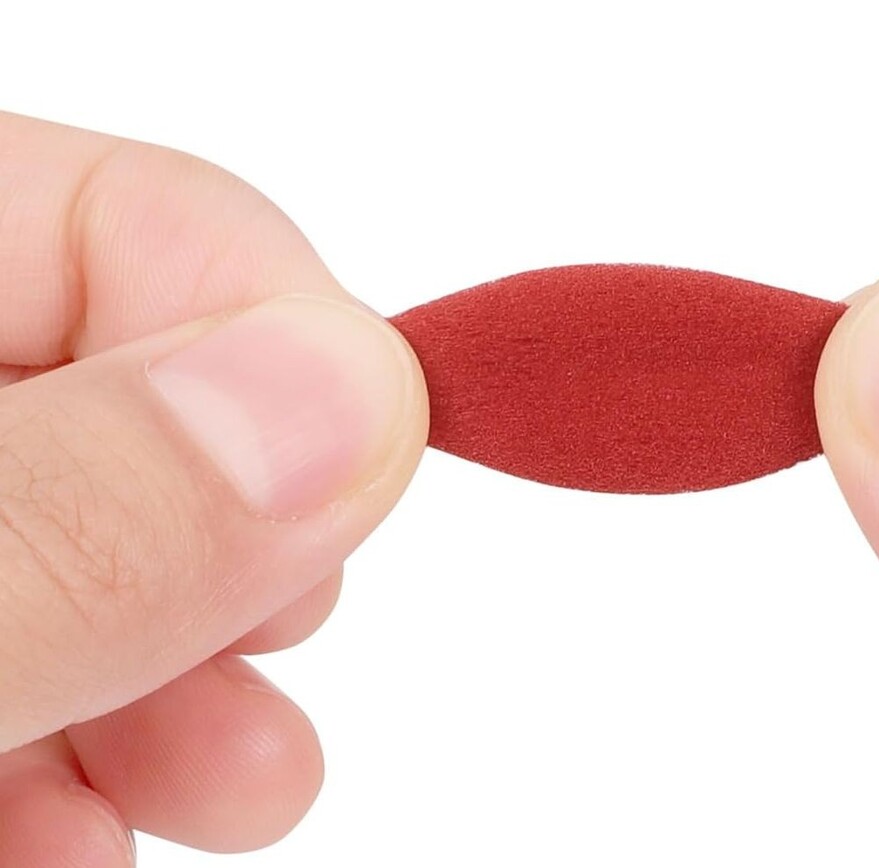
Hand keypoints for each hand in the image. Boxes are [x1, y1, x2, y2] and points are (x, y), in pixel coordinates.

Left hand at [0, 112, 427, 863]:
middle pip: (127, 393)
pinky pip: (28, 640)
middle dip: (244, 544)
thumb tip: (347, 396)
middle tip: (296, 654)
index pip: (123, 220)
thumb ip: (74, 513)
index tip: (375, 500)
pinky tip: (85, 834)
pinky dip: (83, 744)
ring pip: (94, 537)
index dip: (286, 344)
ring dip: (184, 676)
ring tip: (231, 790)